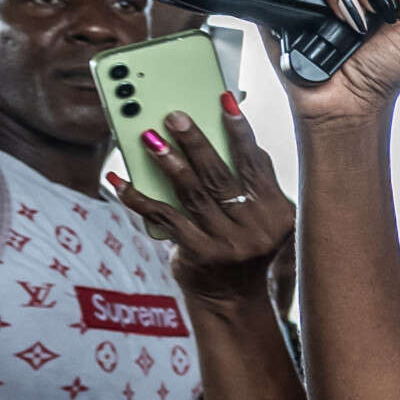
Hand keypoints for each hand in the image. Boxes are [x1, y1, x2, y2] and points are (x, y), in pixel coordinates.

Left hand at [108, 103, 292, 294]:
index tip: (225, 101)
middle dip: (196, 142)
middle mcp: (257, 227)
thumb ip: (246, 184)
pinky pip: (165, 218)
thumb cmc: (243, 246)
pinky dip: (139, 198)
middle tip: (174, 116)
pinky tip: (121, 182)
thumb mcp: (258, 216)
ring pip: (193, 193)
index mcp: (278, 212)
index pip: (256, 163)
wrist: (233, 298)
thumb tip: (215, 140)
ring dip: (168, 163)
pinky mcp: (199, 254)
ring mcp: (228, 242)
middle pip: (221, 175)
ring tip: (150, 139)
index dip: (240, 131)